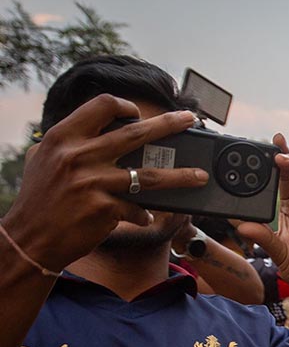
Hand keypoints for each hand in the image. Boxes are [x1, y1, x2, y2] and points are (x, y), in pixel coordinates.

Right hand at [2, 94, 206, 271]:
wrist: (30, 240)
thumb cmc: (39, 199)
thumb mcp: (43, 159)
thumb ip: (69, 142)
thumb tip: (100, 128)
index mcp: (63, 137)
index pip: (101, 106)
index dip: (125, 106)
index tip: (140, 113)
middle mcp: (78, 156)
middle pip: (135, 134)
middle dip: (169, 124)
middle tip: (191, 119)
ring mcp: (92, 182)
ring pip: (150, 175)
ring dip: (181, 176)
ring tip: (200, 175)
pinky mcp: (104, 209)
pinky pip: (137, 208)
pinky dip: (144, 213)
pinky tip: (147, 216)